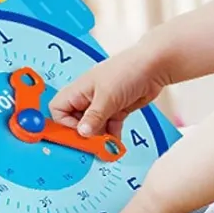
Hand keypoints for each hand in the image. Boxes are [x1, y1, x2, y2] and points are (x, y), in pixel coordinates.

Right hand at [49, 39, 169, 137]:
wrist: (155, 66)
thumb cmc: (127, 71)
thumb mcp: (107, 97)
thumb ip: (93, 118)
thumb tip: (82, 134)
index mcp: (79, 90)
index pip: (58, 109)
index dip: (63, 124)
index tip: (77, 135)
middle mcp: (88, 97)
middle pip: (75, 121)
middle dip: (83, 135)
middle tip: (92, 146)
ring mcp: (103, 103)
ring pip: (93, 126)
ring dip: (99, 138)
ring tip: (107, 146)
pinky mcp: (117, 109)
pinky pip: (108, 126)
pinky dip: (111, 135)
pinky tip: (116, 143)